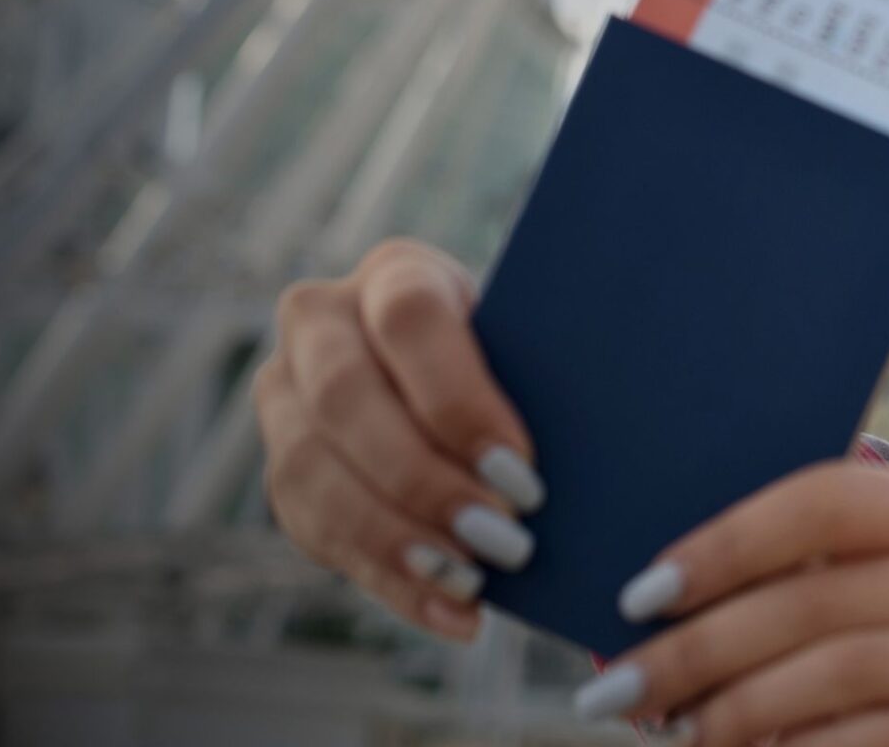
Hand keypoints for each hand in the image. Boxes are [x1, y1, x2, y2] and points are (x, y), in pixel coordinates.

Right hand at [254, 237, 544, 640]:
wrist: (464, 380)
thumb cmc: (522, 358)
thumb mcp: (534, 345)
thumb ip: (546, 376)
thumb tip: (607, 435)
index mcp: (396, 274)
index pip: (410, 320)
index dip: (459, 400)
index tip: (522, 469)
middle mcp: (321, 323)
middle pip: (347, 398)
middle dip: (427, 481)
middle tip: (506, 540)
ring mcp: (286, 395)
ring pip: (312, 469)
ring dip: (397, 538)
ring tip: (475, 582)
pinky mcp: (282, 468)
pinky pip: (317, 531)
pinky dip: (392, 581)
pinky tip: (455, 613)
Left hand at [578, 457, 888, 746]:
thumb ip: (837, 573)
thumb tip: (669, 591)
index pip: (833, 500)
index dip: (726, 542)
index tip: (639, 594)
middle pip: (825, 596)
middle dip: (702, 647)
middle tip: (618, 689)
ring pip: (848, 672)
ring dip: (739, 709)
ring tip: (680, 733)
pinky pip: (884, 742)